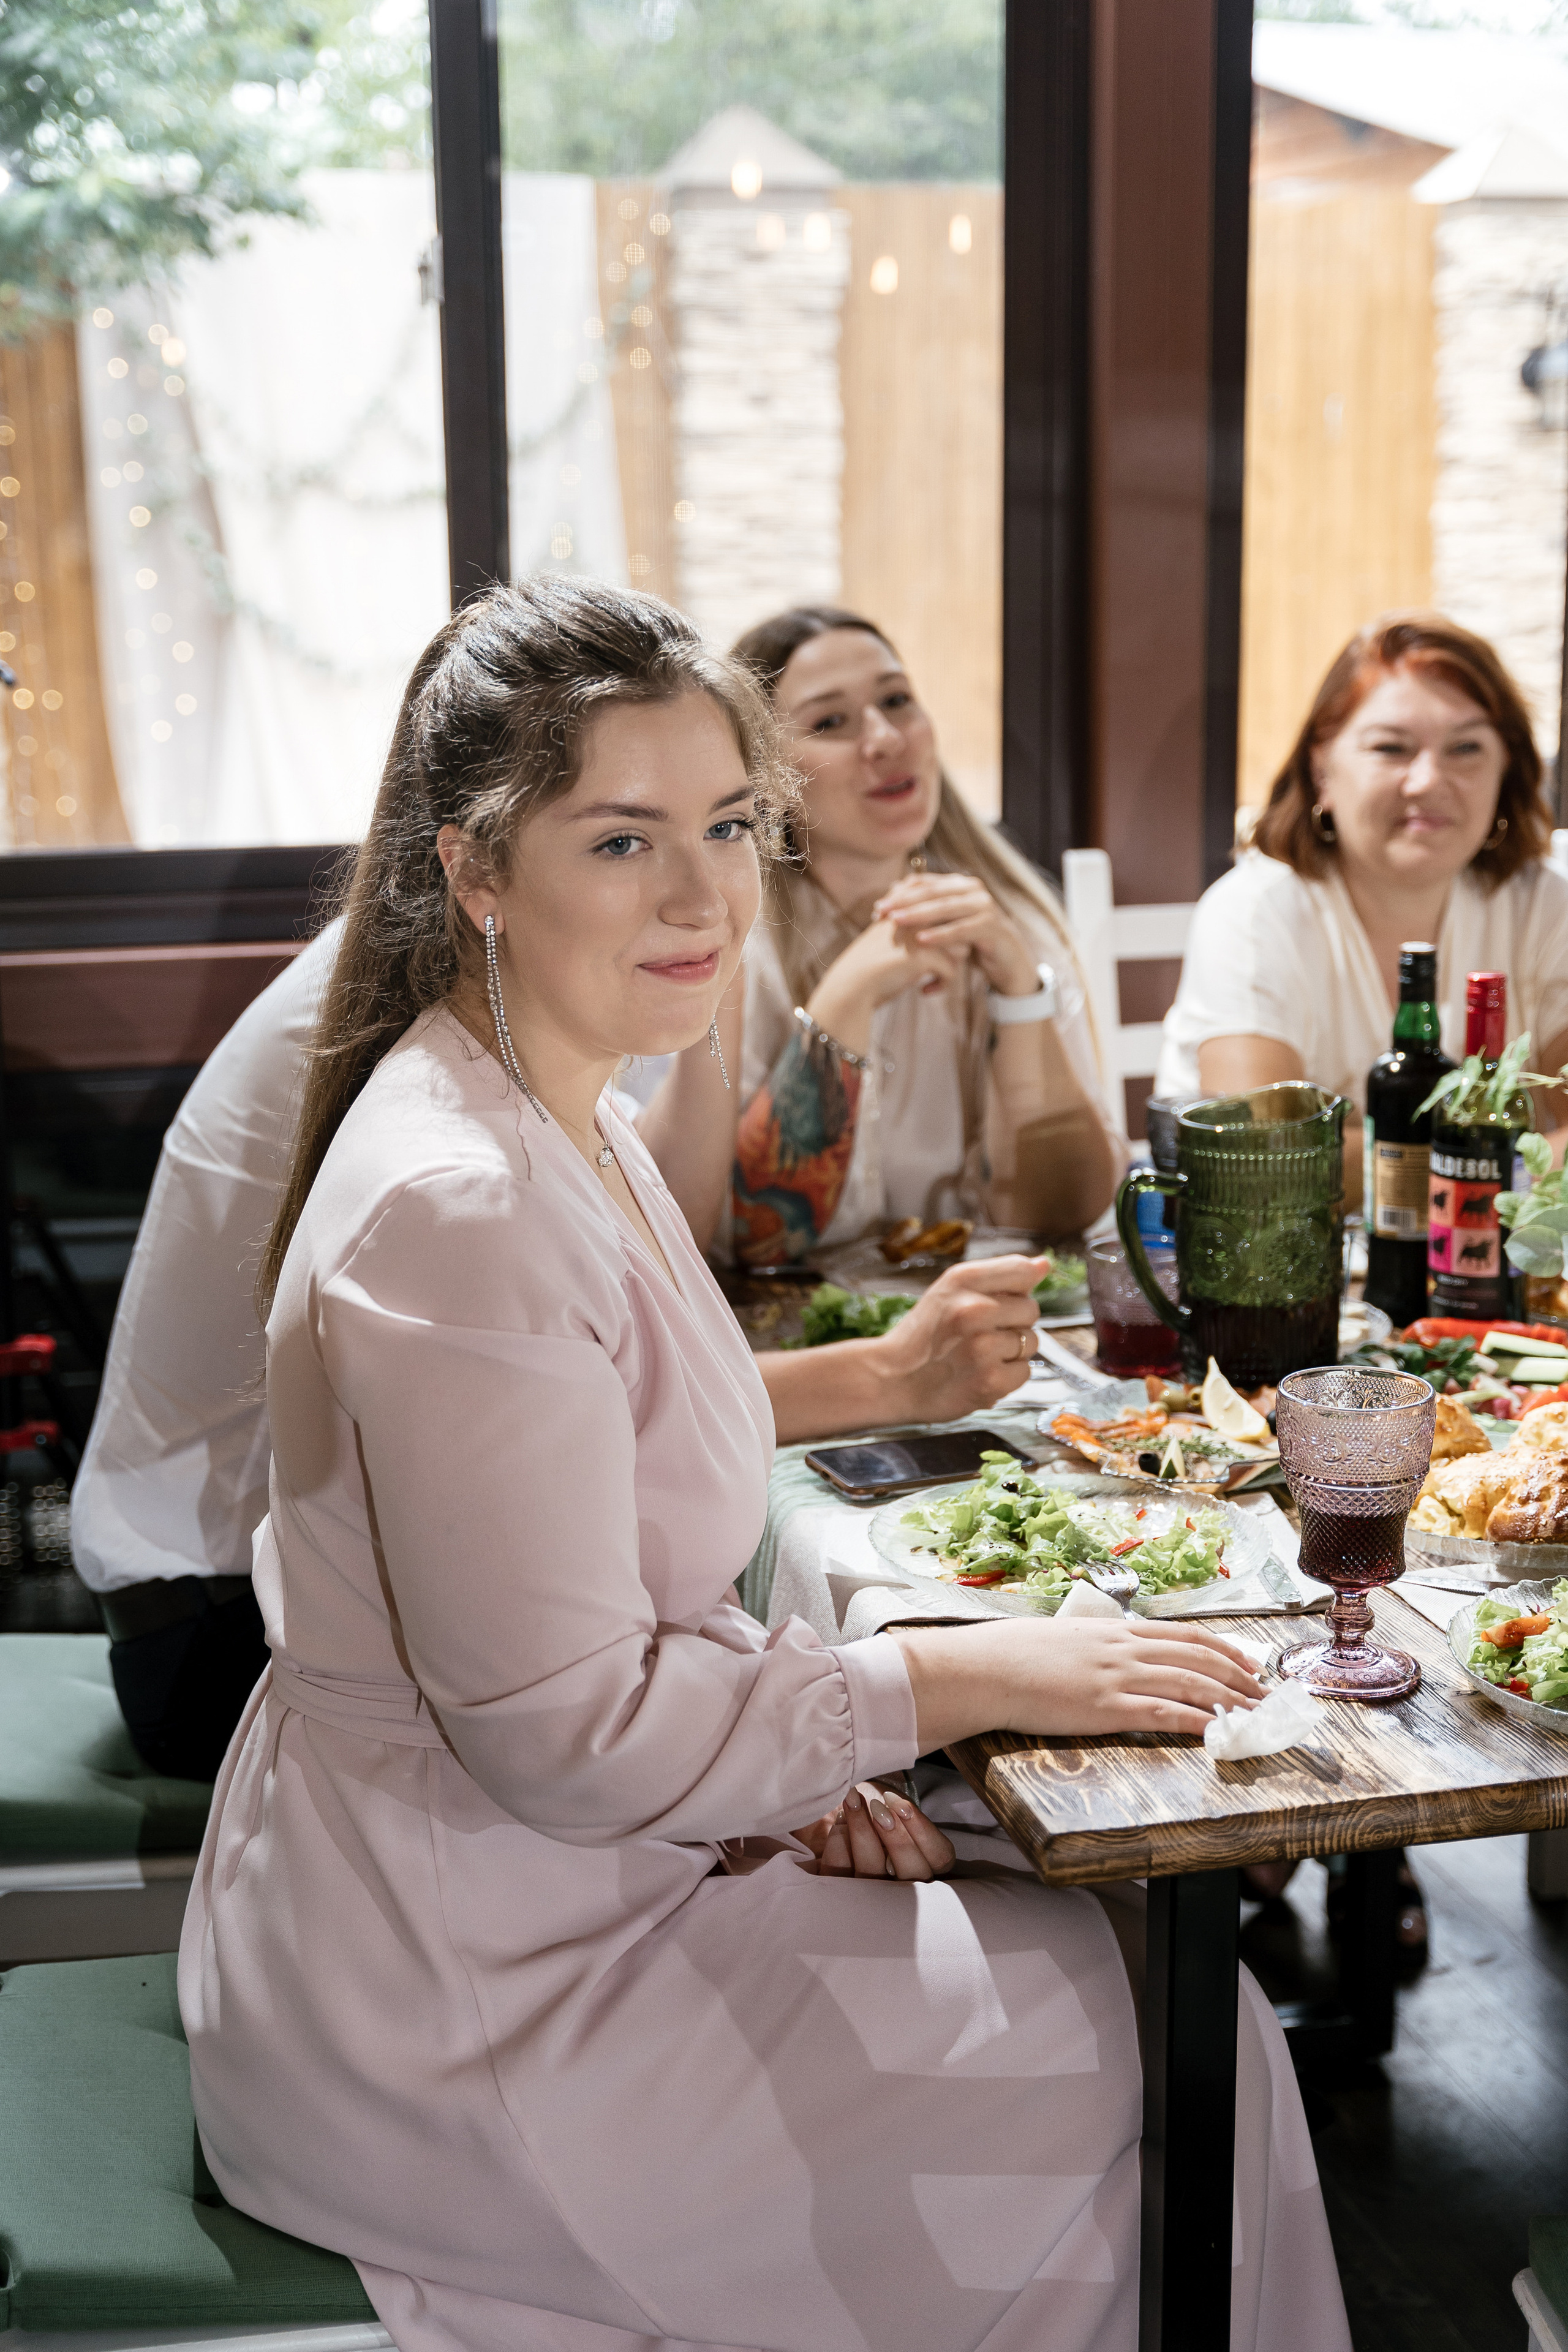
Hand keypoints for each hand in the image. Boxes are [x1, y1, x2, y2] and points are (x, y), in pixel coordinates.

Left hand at [793, 1782, 955, 1879]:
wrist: (844, 1818)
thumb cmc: (876, 1811)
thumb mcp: (895, 1809)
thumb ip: (903, 1812)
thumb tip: (894, 1804)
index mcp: (929, 1866)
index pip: (940, 1857)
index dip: (922, 1830)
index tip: (899, 1802)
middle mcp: (906, 1888)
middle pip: (912, 1872)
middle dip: (895, 1836)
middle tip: (878, 1806)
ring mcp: (872, 1896)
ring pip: (872, 1873)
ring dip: (863, 1831)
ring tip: (853, 1800)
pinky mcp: (840, 1892)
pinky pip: (839, 1873)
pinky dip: (839, 1841)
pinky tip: (839, 1819)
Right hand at [805, 918, 964, 1055]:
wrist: (850, 986)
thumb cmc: (868, 969)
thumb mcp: (888, 940)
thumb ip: (909, 932)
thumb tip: (934, 933)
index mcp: (905, 908)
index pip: (942, 915)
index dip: (943, 937)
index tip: (931, 957)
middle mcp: (915, 916)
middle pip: (955, 929)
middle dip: (953, 951)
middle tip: (937, 971)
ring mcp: (920, 934)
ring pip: (960, 948)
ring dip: (952, 967)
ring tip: (934, 980)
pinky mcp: (925, 956)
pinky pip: (952, 970)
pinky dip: (943, 984)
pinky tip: (925, 992)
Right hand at [872, 1253, 1049, 1422]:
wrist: (891, 1380)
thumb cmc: (924, 1334)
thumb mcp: (950, 1289)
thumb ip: (999, 1274)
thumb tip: (1044, 1265)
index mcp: (963, 1280)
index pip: (1022, 1271)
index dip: (1015, 1289)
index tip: (993, 1304)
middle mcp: (974, 1311)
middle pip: (1031, 1309)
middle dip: (1012, 1322)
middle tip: (978, 1334)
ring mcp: (983, 1348)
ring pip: (1031, 1342)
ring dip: (1011, 1352)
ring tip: (978, 1356)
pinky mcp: (989, 1382)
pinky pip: (1025, 1372)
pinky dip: (1007, 1377)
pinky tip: (980, 1375)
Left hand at [875, 871, 1037, 998]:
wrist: (1008, 962)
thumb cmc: (972, 942)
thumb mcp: (947, 923)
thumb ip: (926, 907)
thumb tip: (893, 887)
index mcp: (960, 885)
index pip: (925, 884)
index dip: (900, 894)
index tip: (878, 908)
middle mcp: (973, 890)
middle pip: (932, 892)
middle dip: (904, 902)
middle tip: (882, 912)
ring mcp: (984, 905)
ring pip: (945, 908)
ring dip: (918, 915)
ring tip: (896, 922)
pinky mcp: (992, 926)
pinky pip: (961, 930)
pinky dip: (941, 935)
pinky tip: (922, 940)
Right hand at [890, 1616, 1264, 1750]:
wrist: (985, 1667)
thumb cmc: (1012, 1654)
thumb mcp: (1062, 1639)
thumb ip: (1092, 1647)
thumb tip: (1103, 1656)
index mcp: (1115, 1629)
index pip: (1184, 1634)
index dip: (1223, 1647)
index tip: (1246, 1660)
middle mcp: (1124, 1647)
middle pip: (1199, 1657)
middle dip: (1239, 1675)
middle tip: (1266, 1693)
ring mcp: (1118, 1675)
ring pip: (1192, 1683)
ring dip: (1231, 1699)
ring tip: (1256, 1715)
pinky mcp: (1108, 1706)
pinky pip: (1166, 1713)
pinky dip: (1199, 1721)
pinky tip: (1220, 1731)